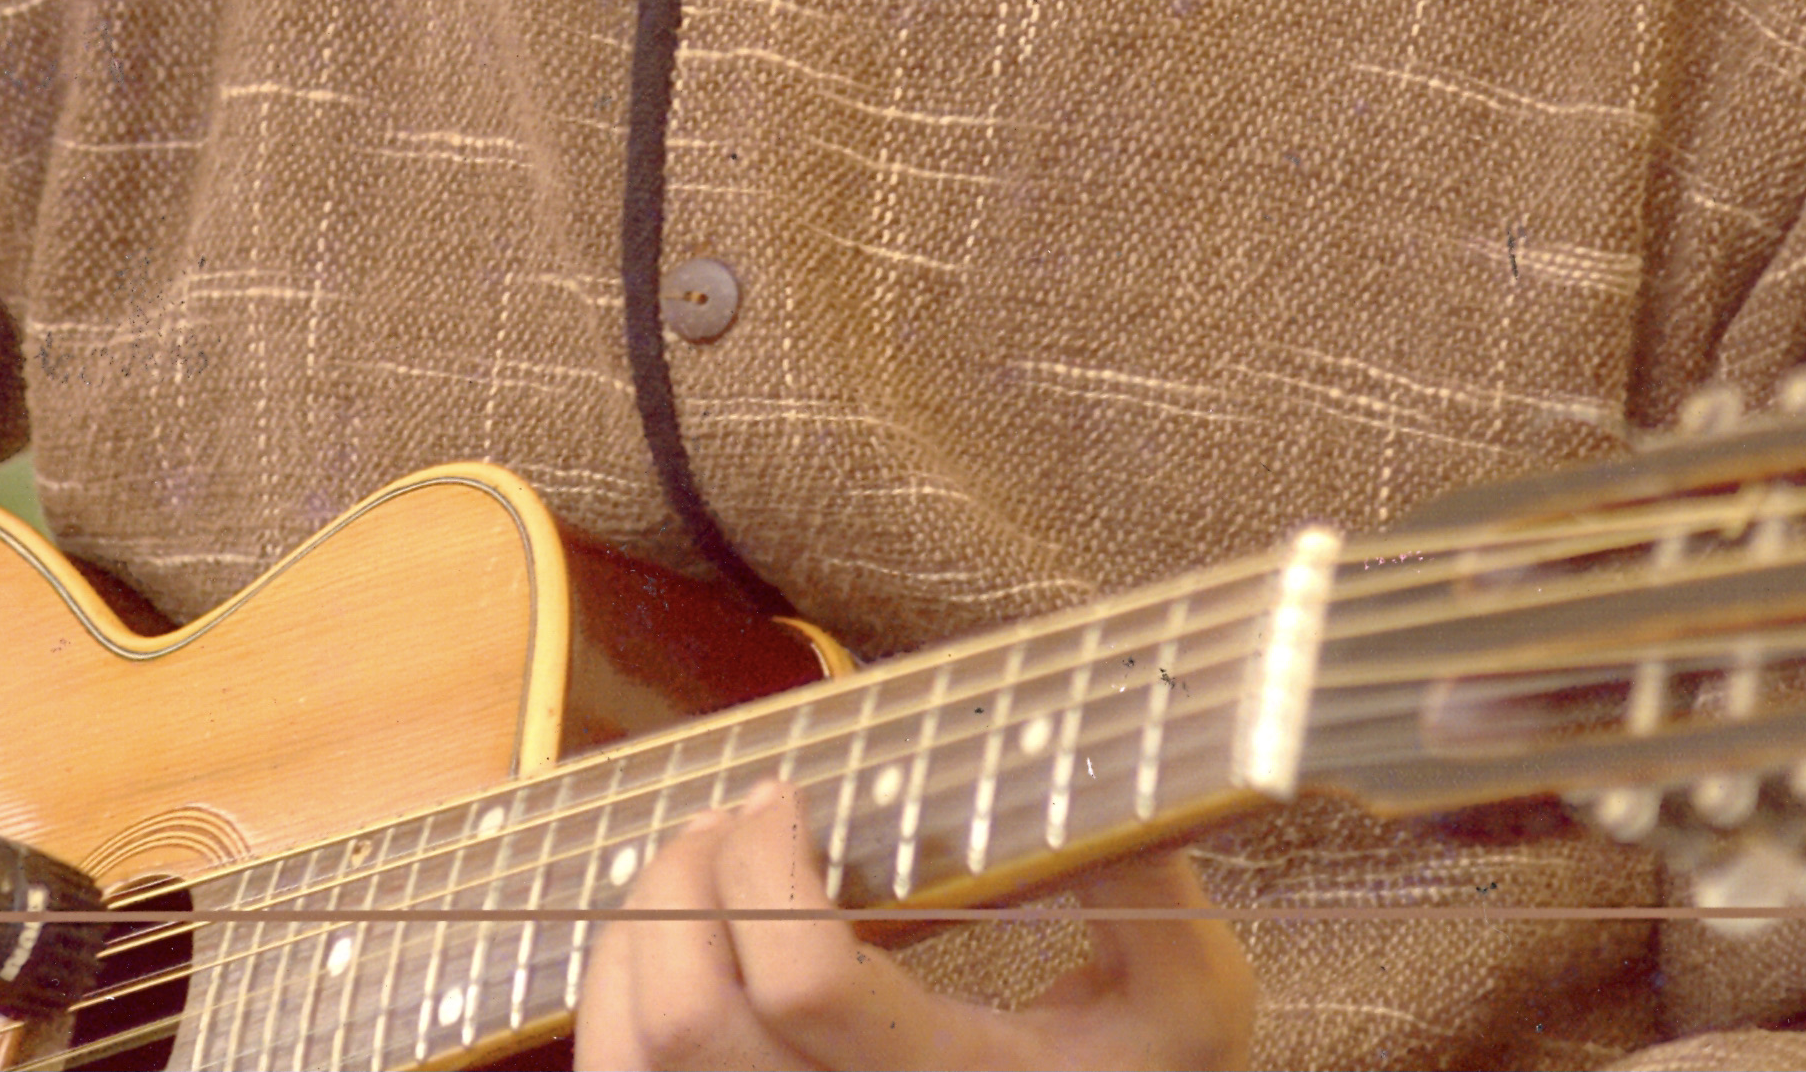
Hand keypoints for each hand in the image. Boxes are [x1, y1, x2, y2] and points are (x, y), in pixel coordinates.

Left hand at [574, 777, 1254, 1070]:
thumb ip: (1147, 887)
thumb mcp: (1188, 1001)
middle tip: (736, 812)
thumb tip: (1080, 762)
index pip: (802, 985)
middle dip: (686, 880)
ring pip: (631, 1058)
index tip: (792, 794)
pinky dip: (616, 996)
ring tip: (698, 860)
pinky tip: (675, 939)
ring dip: (638, 932)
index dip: (768, 866)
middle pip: (688, 1022)